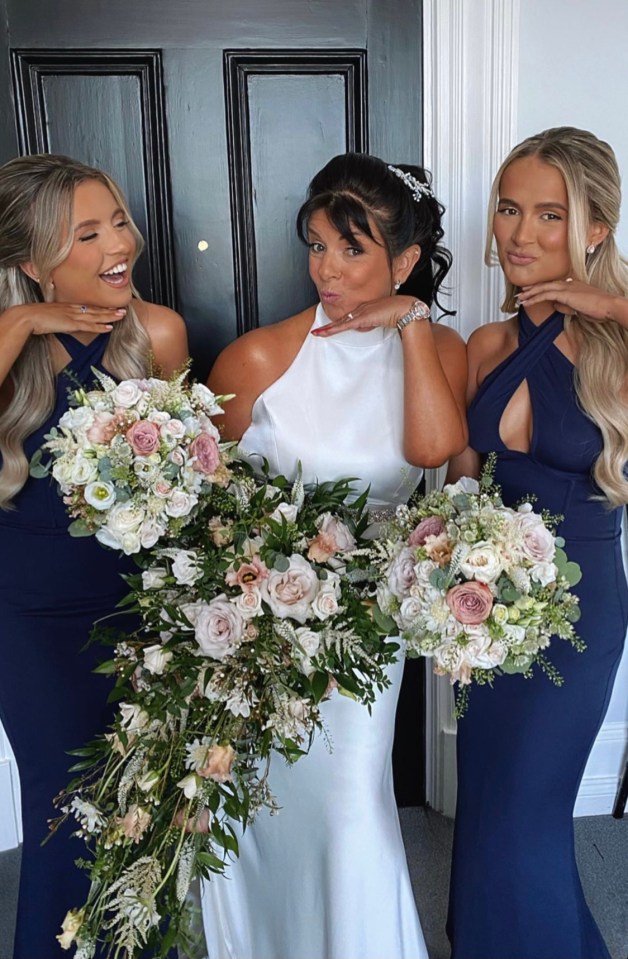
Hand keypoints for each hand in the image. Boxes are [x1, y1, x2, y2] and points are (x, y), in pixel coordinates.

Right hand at [9, 301, 126, 336]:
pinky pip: (89, 326)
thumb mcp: (50, 316)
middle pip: (95, 309)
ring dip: (109, 316)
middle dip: (110, 310)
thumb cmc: (35, 317)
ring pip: (96, 316)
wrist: (28, 316)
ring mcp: (73, 316)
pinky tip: (109, 328)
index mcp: (68, 307)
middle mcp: (73, 309)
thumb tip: (63, 323)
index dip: (101, 307)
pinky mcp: (71, 324)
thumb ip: (59, 319)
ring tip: (121, 316)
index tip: (111, 307)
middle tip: (123, 309)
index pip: (88, 307)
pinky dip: (100, 327)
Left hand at [311, 295, 417, 336]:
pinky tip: (323, 333)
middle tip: (318, 331)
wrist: (405, 308)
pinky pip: (343, 326)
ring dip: (328, 329)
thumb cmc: (400, 312)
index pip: (350, 318)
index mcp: (367, 309)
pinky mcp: (361, 318)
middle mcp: (361, 309)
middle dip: (330, 326)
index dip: (339, 323)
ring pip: (340, 323)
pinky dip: (332, 330)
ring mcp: (360, 313)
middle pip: (342, 320)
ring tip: (317, 334)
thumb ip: (379, 322)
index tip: (331, 327)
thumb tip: (375, 326)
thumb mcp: (386, 319)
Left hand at [517, 278, 619, 323]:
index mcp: (573, 284)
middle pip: (545, 284)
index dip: (540, 288)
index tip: (530, 291)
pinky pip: (545, 295)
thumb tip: (555, 306)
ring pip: (543, 288)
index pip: (553, 285)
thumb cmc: (598, 308)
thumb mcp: (579, 308)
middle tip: (520, 293)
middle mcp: (568, 283)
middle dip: (531, 289)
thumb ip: (566, 306)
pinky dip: (534, 298)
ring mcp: (567, 287)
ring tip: (519, 299)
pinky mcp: (565, 294)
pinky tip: (526, 303)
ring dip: (529, 294)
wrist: (608, 306)